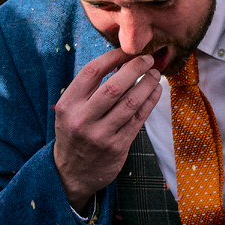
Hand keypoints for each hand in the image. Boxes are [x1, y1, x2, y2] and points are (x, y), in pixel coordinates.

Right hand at [53, 49, 162, 213]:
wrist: (71, 174)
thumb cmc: (74, 133)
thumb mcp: (69, 111)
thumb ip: (88, 90)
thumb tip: (120, 62)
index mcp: (68, 105)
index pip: (92, 72)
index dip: (113, 57)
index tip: (127, 51)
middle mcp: (82, 119)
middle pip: (114, 86)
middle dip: (135, 68)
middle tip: (148, 59)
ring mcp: (101, 134)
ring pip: (131, 102)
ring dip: (147, 84)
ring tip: (155, 73)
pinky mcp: (118, 146)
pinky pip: (139, 119)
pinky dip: (150, 101)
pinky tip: (156, 91)